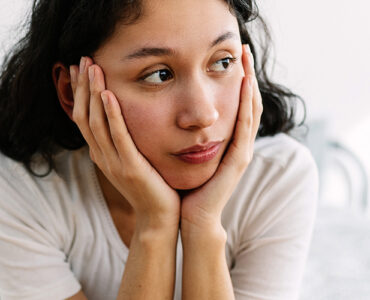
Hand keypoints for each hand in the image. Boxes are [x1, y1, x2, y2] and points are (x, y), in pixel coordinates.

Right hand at [70, 57, 179, 227]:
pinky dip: (112, 116)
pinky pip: (118, 138)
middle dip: (84, 87)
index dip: (82, 93)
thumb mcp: (134, 161)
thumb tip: (126, 121)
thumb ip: (126, 143)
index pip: (85, 119)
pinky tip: (109, 96)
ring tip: (93, 68)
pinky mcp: (131, 168)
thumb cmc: (152, 187)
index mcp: (104, 154)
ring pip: (97, 123)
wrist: (160, 217)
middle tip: (84, 60)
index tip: (83, 70)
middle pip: (85, 116)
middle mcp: (104, 157)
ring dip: (94, 94)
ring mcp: (115, 163)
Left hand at [180, 44, 262, 232]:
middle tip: (243, 50)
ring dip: (250, 82)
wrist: (191, 216)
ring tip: (246, 58)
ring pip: (250, 109)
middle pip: (248, 102)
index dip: (236, 81)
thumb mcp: (189, 155)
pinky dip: (246, 104)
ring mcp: (242, 151)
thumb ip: (188, 136)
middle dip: (247, 75)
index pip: (236, 105)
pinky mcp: (239, 160)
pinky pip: (244, 126)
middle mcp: (239, 144)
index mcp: (227, 142)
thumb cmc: (188, 186)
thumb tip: (173, 117)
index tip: (231, 58)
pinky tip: (244, 83)